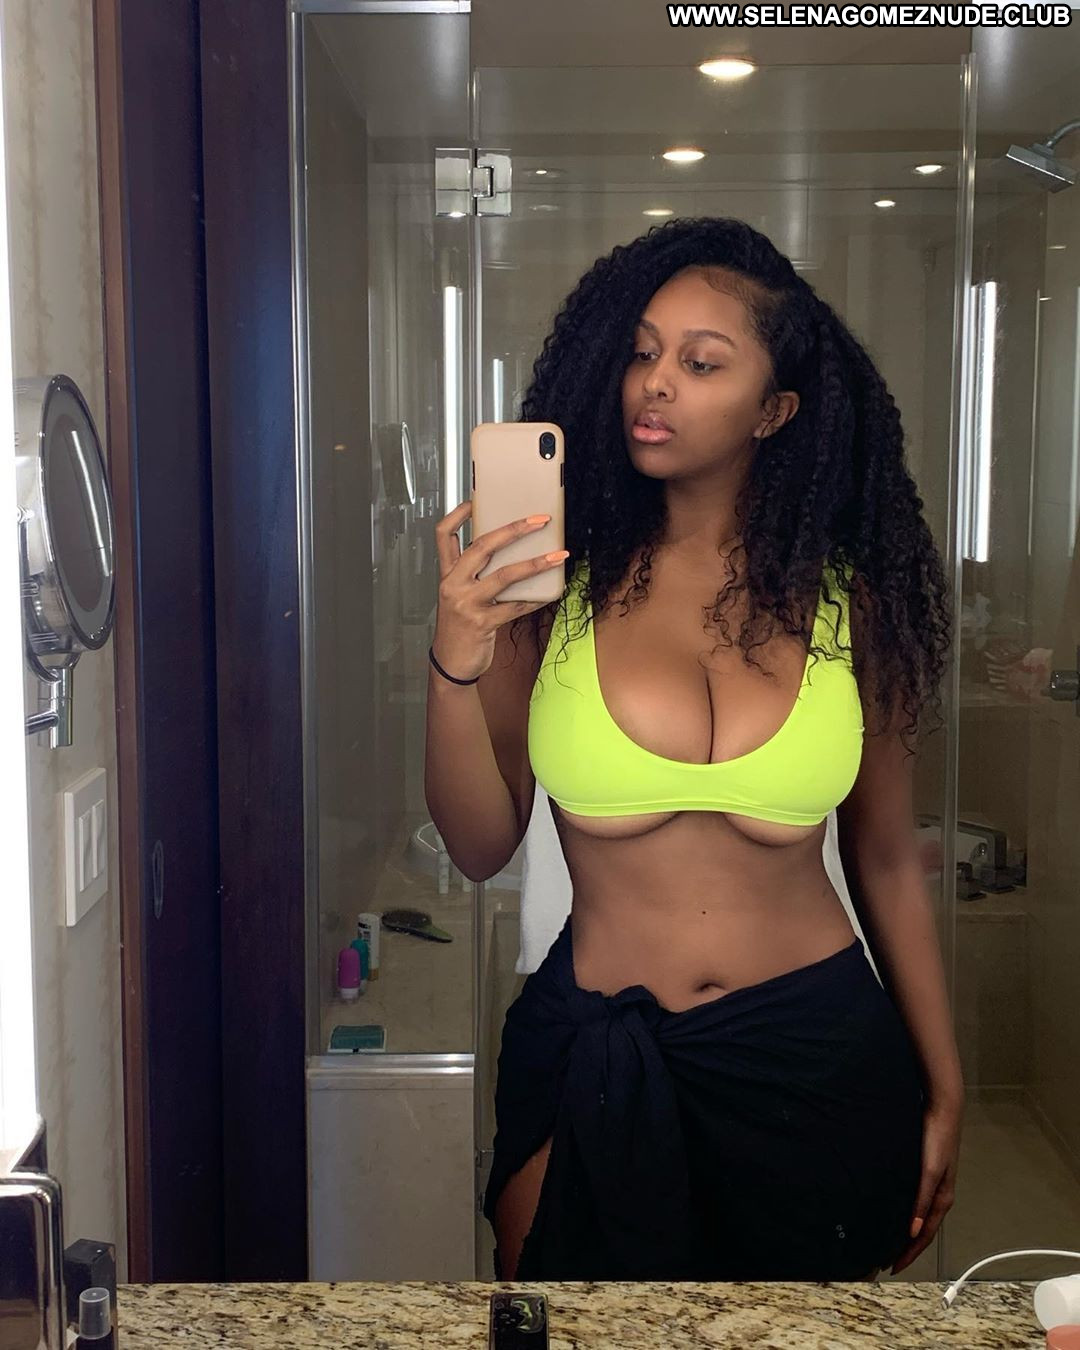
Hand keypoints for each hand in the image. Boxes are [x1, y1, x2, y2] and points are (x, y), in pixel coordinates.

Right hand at [432, 500, 565, 681]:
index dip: (458, 514)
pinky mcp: (482, 623)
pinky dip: (535, 598)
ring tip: (557, 556)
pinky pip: (515, 606)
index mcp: (446, 574)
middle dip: (513, 529)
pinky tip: (550, 593)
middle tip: (539, 521)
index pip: (443, 535)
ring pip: (505, 575)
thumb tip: (511, 553)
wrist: (450, 664)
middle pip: (482, 546)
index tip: (476, 501)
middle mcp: (453, 584)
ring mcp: (467, 604)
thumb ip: (475, 574)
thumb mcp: (458, 595)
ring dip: (535, 563)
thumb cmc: (458, 627)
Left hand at [890, 1097, 962, 1273]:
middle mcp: (938, 1196)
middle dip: (907, 1247)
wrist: (942, 1111)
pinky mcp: (924, 1173)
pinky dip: (905, 1213)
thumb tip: (912, 1232)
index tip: (892, 1267)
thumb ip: (920, 1201)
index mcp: (941, 1199)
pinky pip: (914, 1202)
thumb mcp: (928, 1172)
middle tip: (885, 1260)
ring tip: (888, 1241)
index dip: (909, 1253)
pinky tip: (893, 1211)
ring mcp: (932, 1185)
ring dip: (905, 1231)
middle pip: (921, 1230)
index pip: (923, 1236)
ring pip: (918, 1217)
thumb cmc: (936, 1141)